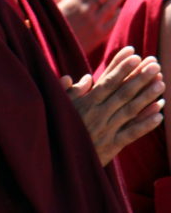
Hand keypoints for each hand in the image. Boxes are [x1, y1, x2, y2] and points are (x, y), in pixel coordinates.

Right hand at [49, 0, 127, 53]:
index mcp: (71, 2)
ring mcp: (93, 24)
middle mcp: (85, 11)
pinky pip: (111, 22)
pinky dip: (117, 13)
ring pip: (110, 6)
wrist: (48, 53)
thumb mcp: (42, 6)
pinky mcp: (97, 37)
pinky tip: (119, 8)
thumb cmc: (41, 26)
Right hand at [61, 46, 163, 165]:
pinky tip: (160, 113)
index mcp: (85, 102)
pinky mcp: (112, 146)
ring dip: (147, 96)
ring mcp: (106, 129)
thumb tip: (87, 77)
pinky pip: (132, 133)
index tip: (134, 54)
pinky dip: (146, 124)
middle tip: (154, 63)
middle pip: (123, 92)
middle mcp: (98, 113)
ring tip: (161, 82)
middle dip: (139, 76)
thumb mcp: (57, 105)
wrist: (55, 160)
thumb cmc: (53, 128)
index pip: (107, 80)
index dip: (122, 67)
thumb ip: (71, 91)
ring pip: (130, 110)